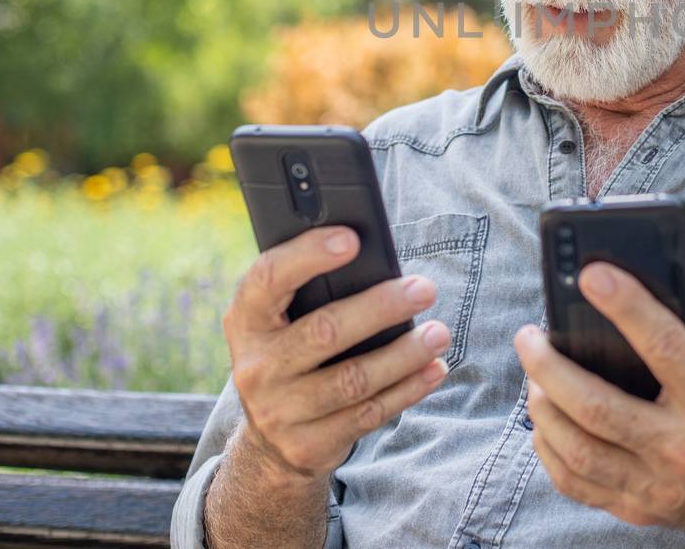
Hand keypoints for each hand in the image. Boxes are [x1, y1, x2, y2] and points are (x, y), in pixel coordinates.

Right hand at [221, 226, 452, 487]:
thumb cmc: (292, 354)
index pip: (267, 278)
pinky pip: (367, 414)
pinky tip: (432, 369)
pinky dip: (407, 389)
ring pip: (352, 379)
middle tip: (423, 289)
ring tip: (439, 333)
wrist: (270, 442)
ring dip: (403, 354)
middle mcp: (255, 367)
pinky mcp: (307, 445)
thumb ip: (312, 292)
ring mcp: (278, 411)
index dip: (307, 256)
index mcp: (245, 321)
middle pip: (324, 331)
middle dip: (380, 308)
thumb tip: (375, 258)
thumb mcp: (282, 322)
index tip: (352, 239)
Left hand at [513, 263, 684, 547]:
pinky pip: (577, 484)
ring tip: (534, 376)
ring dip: (544, 408)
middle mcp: (682, 446)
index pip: (663, 346)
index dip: (625, 305)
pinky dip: (550, 450)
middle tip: (529, 336)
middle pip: (599, 407)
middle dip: (551, 367)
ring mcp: (657, 484)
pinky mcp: (638, 508)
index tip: (591, 274)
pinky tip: (545, 420)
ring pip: (579, 449)